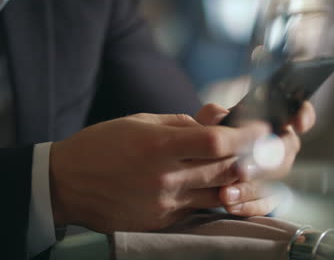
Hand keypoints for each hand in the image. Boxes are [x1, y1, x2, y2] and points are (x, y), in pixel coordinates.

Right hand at [49, 112, 268, 232]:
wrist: (67, 184)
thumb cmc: (103, 145)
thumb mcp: (140, 122)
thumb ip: (183, 121)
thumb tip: (218, 117)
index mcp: (159, 146)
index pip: (217, 142)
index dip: (246, 135)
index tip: (262, 128)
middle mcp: (165, 178)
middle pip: (225, 170)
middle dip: (250, 158)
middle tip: (262, 148)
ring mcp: (165, 204)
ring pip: (218, 194)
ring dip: (236, 180)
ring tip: (244, 166)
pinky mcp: (162, 221)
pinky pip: (198, 208)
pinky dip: (212, 195)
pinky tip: (214, 184)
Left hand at [195, 103, 315, 215]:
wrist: (201, 171)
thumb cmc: (209, 141)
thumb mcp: (206, 124)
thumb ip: (212, 116)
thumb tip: (220, 119)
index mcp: (269, 121)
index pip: (296, 112)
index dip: (303, 115)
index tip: (299, 124)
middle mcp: (277, 144)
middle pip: (288, 147)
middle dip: (267, 158)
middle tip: (241, 169)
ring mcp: (274, 172)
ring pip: (275, 178)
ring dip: (251, 187)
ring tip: (226, 193)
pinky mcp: (267, 196)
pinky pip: (267, 203)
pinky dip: (249, 205)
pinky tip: (231, 205)